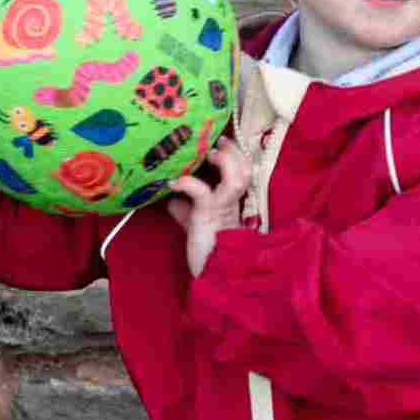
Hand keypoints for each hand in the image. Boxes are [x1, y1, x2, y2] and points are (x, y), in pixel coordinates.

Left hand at [167, 139, 253, 278]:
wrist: (212, 276)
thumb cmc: (204, 252)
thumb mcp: (194, 225)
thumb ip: (186, 210)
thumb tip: (172, 199)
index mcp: (231, 203)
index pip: (242, 173)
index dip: (236, 156)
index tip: (221, 145)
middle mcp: (231, 204)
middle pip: (246, 170)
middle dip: (235, 152)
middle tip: (220, 143)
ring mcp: (222, 209)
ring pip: (237, 178)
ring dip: (225, 161)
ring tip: (209, 154)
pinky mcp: (209, 216)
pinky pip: (202, 191)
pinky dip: (187, 182)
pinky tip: (173, 183)